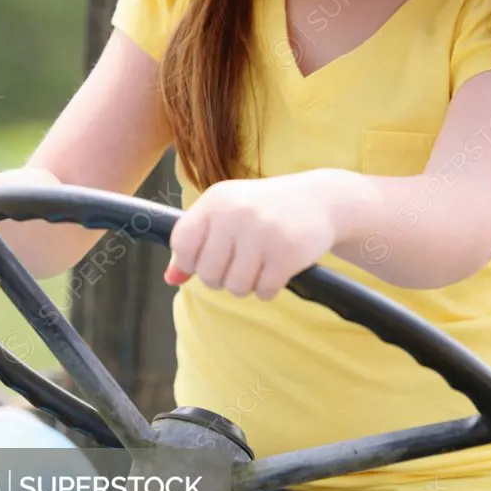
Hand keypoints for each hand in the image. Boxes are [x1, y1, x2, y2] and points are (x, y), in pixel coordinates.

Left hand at [164, 172, 342, 299]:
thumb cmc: (265, 210)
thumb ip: (197, 244)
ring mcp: (262, 232)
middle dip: (222, 278)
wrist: (320, 200)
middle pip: (208, 274)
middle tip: (240, 264)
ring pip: (236, 287)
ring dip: (247, 285)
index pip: (181, 244)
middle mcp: (236, 214)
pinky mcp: (287, 252)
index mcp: (216, 201)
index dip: (190, 262)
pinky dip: (269, 288)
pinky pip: (264, 291)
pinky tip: (277, 270)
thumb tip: (171, 279)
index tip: (207, 260)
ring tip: (259, 266)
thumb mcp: (227, 214)